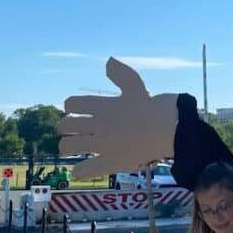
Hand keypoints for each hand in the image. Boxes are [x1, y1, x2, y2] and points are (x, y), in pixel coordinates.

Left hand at [58, 58, 177, 179]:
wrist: (166, 127)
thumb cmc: (150, 106)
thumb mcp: (134, 84)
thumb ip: (120, 73)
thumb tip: (108, 61)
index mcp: (102, 106)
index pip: (71, 104)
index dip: (69, 107)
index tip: (73, 111)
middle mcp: (98, 124)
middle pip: (66, 125)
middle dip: (66, 127)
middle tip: (72, 130)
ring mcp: (102, 144)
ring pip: (69, 146)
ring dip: (67, 146)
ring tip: (71, 147)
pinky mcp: (111, 161)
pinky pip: (88, 169)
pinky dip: (80, 171)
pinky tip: (77, 171)